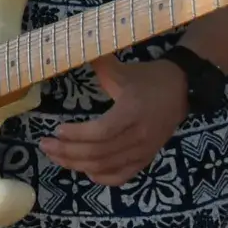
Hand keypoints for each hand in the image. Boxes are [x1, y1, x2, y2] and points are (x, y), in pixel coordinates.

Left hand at [39, 55, 188, 185]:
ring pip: (107, 166)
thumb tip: (70, 50)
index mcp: (132, 111)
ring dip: (78, 165)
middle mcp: (139, 135)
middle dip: (68, 152)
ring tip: (56, 156)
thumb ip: (97, 65)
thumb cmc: (147, 78)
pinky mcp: (147, 158)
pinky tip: (86, 172)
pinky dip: (103, 177)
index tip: (56, 130)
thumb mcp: (122, 70)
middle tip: (45, 145)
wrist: (182, 88)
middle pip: (99, 153)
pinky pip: (123, 175)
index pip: (102, 131)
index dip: (77, 135)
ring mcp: (144, 150)